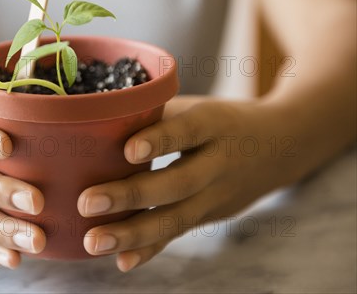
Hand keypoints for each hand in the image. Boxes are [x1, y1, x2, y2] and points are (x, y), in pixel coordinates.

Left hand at [77, 96, 302, 271]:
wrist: (281, 147)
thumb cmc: (222, 120)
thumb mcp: (199, 106)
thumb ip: (157, 112)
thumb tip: (99, 116)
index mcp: (215, 124)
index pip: (188, 132)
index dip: (160, 141)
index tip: (128, 151)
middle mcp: (219, 163)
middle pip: (177, 183)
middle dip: (131, 196)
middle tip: (87, 202)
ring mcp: (217, 196)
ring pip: (175, 218)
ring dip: (132, 233)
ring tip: (93, 241)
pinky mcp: (209, 215)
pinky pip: (178, 234)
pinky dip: (150, 250)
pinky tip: (121, 261)